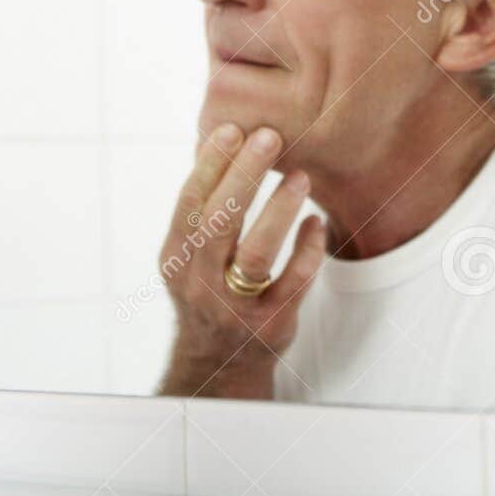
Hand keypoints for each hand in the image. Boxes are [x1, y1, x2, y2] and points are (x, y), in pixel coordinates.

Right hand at [156, 124, 327, 398]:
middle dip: (244, 176)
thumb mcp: (191, 257)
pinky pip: (293, 283)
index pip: (189, 204)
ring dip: (279, 211)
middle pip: (219, 223)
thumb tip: (219, 141)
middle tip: (270, 137)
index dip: (210, 165)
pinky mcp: (269, 325)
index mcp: (177, 258)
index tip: (232, 129)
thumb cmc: (210, 292)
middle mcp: (198, 283)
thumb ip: (203, 210)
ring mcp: (233, 307)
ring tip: (301, 176)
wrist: (218, 366)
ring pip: (256, 254)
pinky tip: (317, 224)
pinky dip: (307, 250)